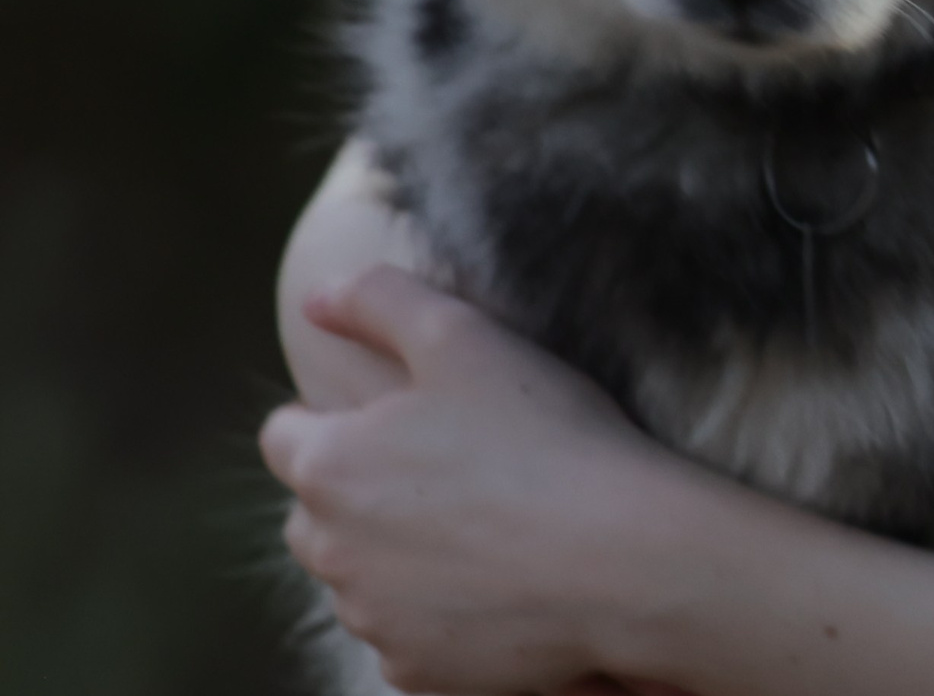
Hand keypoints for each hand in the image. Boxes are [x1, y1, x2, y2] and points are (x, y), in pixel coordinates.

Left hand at [260, 267, 696, 694]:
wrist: (623, 557)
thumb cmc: (547, 438)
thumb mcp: (465, 335)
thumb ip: (379, 300)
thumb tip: (316, 298)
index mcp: (330, 465)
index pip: (288, 435)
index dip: (345, 418)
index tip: (410, 418)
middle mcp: (330, 551)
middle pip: (317, 513)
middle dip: (363, 493)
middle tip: (454, 471)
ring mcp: (371, 619)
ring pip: (362, 578)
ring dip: (400, 556)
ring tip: (489, 526)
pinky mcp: (414, 672)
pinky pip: (407, 636)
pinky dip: (440, 614)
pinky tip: (502, 583)